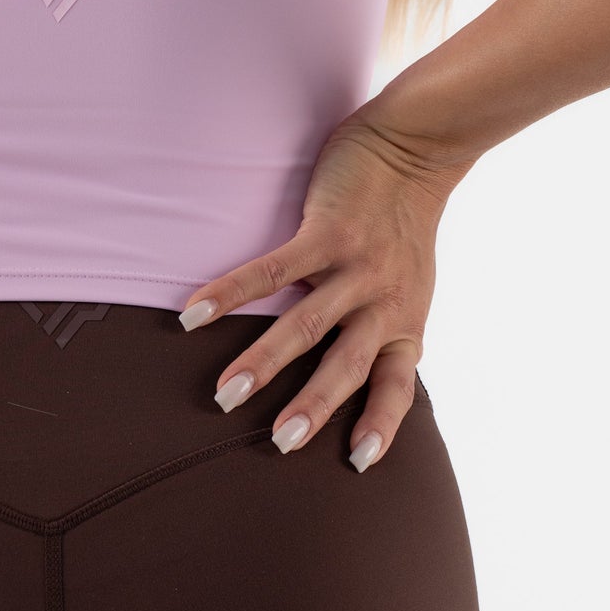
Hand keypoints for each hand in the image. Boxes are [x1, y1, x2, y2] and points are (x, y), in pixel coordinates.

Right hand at [179, 113, 468, 468]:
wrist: (415, 148)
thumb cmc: (404, 219)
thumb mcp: (410, 283)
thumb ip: (383, 320)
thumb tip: (348, 359)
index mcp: (405, 320)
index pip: (397, 385)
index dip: (381, 424)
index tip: (358, 463)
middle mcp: (383, 302)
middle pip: (345, 365)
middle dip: (312, 407)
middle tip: (279, 443)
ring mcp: (355, 267)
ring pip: (305, 325)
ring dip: (263, 362)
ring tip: (225, 394)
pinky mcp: (327, 231)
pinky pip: (273, 270)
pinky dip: (231, 292)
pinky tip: (194, 311)